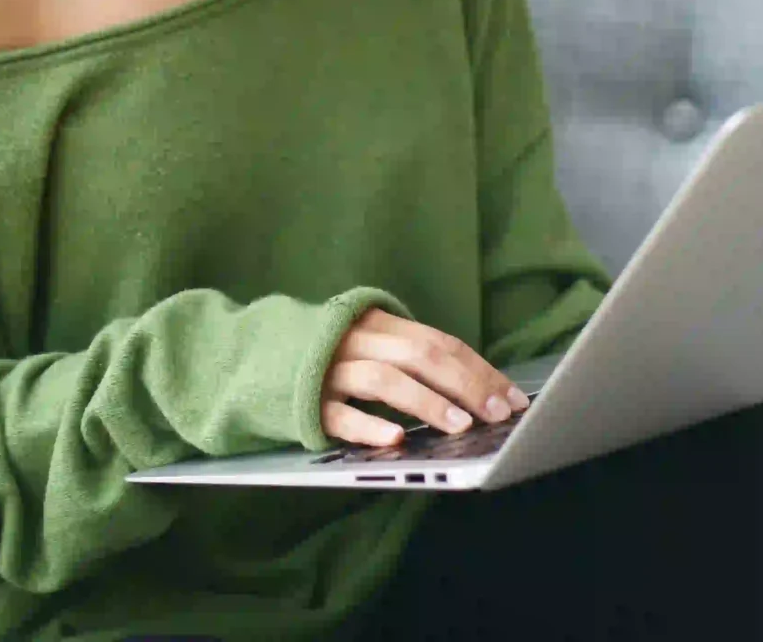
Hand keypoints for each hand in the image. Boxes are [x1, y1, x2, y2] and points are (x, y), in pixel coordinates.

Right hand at [321, 309, 530, 447]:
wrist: (250, 355)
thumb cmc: (325, 354)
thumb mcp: (367, 341)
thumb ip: (407, 354)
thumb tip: (474, 387)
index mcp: (376, 323)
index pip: (439, 342)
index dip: (479, 369)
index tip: (513, 398)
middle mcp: (355, 341)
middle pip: (419, 354)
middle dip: (466, 384)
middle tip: (498, 413)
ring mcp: (329, 370)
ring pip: (384, 380)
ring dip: (426, 402)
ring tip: (459, 426)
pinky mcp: (305, 401)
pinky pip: (340, 415)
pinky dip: (369, 426)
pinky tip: (396, 439)